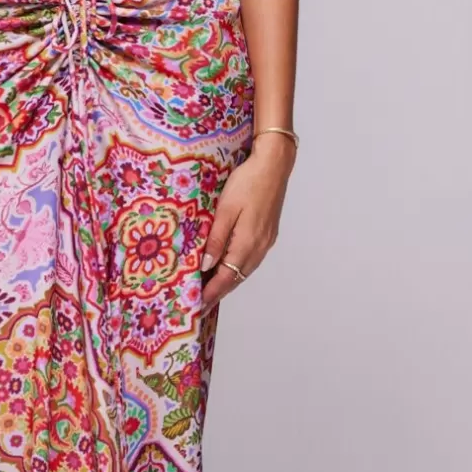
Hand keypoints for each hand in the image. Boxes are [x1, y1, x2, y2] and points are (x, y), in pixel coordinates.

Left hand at [199, 134, 295, 310]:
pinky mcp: (268, 233)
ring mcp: (266, 241)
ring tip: (211, 290)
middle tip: (201, 304)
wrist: (274, 165)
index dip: (212, 293)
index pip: (226, 277)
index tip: (198, 306)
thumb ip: (216, 239)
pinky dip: (237, 268)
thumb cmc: (247, 182)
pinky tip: (228, 267)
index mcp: (248, 243)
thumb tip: (206, 266)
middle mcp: (260, 247)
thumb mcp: (225, 210)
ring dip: (228, 281)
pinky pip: (250, 259)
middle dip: (219, 292)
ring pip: (244, 269)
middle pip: (237, 278)